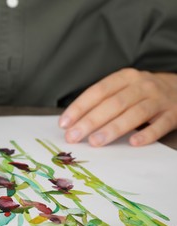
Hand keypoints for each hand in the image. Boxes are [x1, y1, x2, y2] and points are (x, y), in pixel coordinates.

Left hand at [59, 68, 176, 146]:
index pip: (98, 91)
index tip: (64, 123)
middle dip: (91, 121)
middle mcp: (142, 85)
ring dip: (113, 128)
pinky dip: (147, 134)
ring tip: (95, 142)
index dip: (79, 107)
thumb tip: (73, 122)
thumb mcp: (123, 88)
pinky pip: (160, 125)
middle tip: (74, 136)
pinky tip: (133, 143)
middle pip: (113, 103)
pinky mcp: (174, 113)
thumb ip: (102, 101)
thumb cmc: (142, 93)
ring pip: (134, 114)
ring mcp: (159, 99)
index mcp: (125, 78)